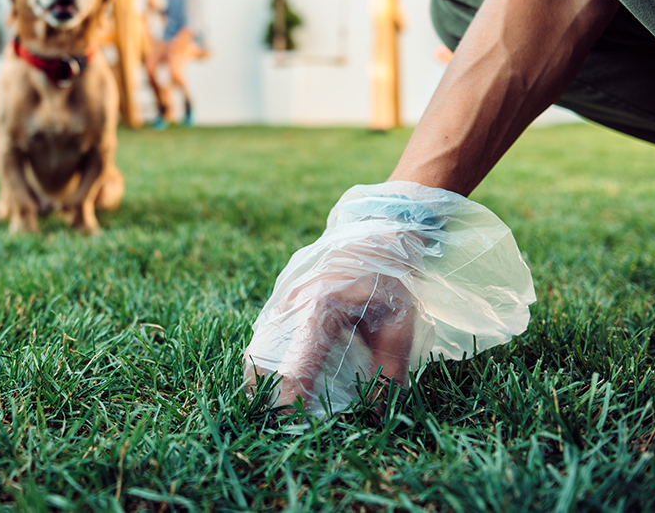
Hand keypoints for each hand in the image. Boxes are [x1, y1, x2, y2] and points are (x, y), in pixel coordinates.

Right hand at [243, 250, 421, 411]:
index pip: (293, 364)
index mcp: (319, 306)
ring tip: (283, 409)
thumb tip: (377, 411)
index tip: (296, 424)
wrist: (373, 230)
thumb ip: (389, 368)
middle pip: (260, 360)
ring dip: (263, 381)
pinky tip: (285, 383)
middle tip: (285, 424)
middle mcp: (290, 303)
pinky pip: (263, 340)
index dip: (291, 399)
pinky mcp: (279, 302)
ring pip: (255, 350)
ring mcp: (279, 300)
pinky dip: (267, 364)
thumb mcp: (399, 320)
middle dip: (267, 396)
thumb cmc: (388, 274)